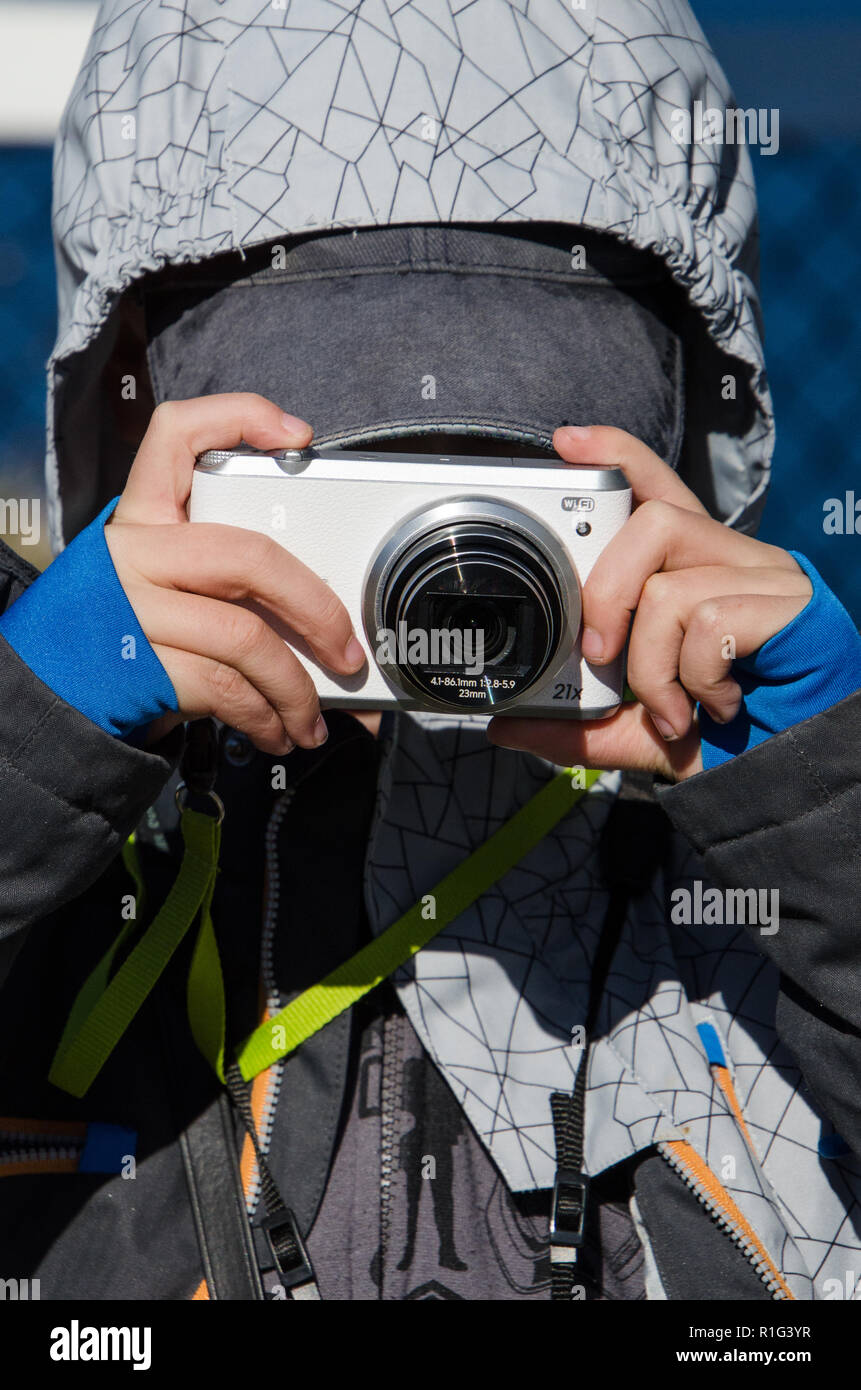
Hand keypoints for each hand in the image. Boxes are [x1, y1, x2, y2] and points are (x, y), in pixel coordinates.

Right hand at [105, 393, 365, 753]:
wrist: (55, 697)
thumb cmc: (128, 635)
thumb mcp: (163, 584)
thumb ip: (225, 579)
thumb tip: (325, 619)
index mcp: (141, 517)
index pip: (176, 433)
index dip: (239, 418)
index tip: (298, 437)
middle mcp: (132, 552)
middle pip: (249, 557)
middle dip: (318, 608)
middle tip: (346, 649)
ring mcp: (131, 609)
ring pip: (247, 638)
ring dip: (296, 689)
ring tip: (310, 717)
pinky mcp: (138, 665)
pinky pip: (227, 688)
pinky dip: (266, 716)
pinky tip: (277, 731)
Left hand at [488, 426, 811, 781]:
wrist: (796, 767)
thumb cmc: (729, 734)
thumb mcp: (636, 729)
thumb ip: (576, 726)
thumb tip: (503, 727)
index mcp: (698, 569)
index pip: (659, 490)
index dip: (617, 456)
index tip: (568, 442)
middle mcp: (735, 559)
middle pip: (652, 524)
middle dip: (604, 596)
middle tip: (600, 658)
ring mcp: (767, 579)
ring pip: (670, 588)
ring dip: (652, 666)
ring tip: (673, 710)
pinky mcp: (792, 606)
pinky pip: (710, 621)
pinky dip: (694, 678)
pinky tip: (714, 707)